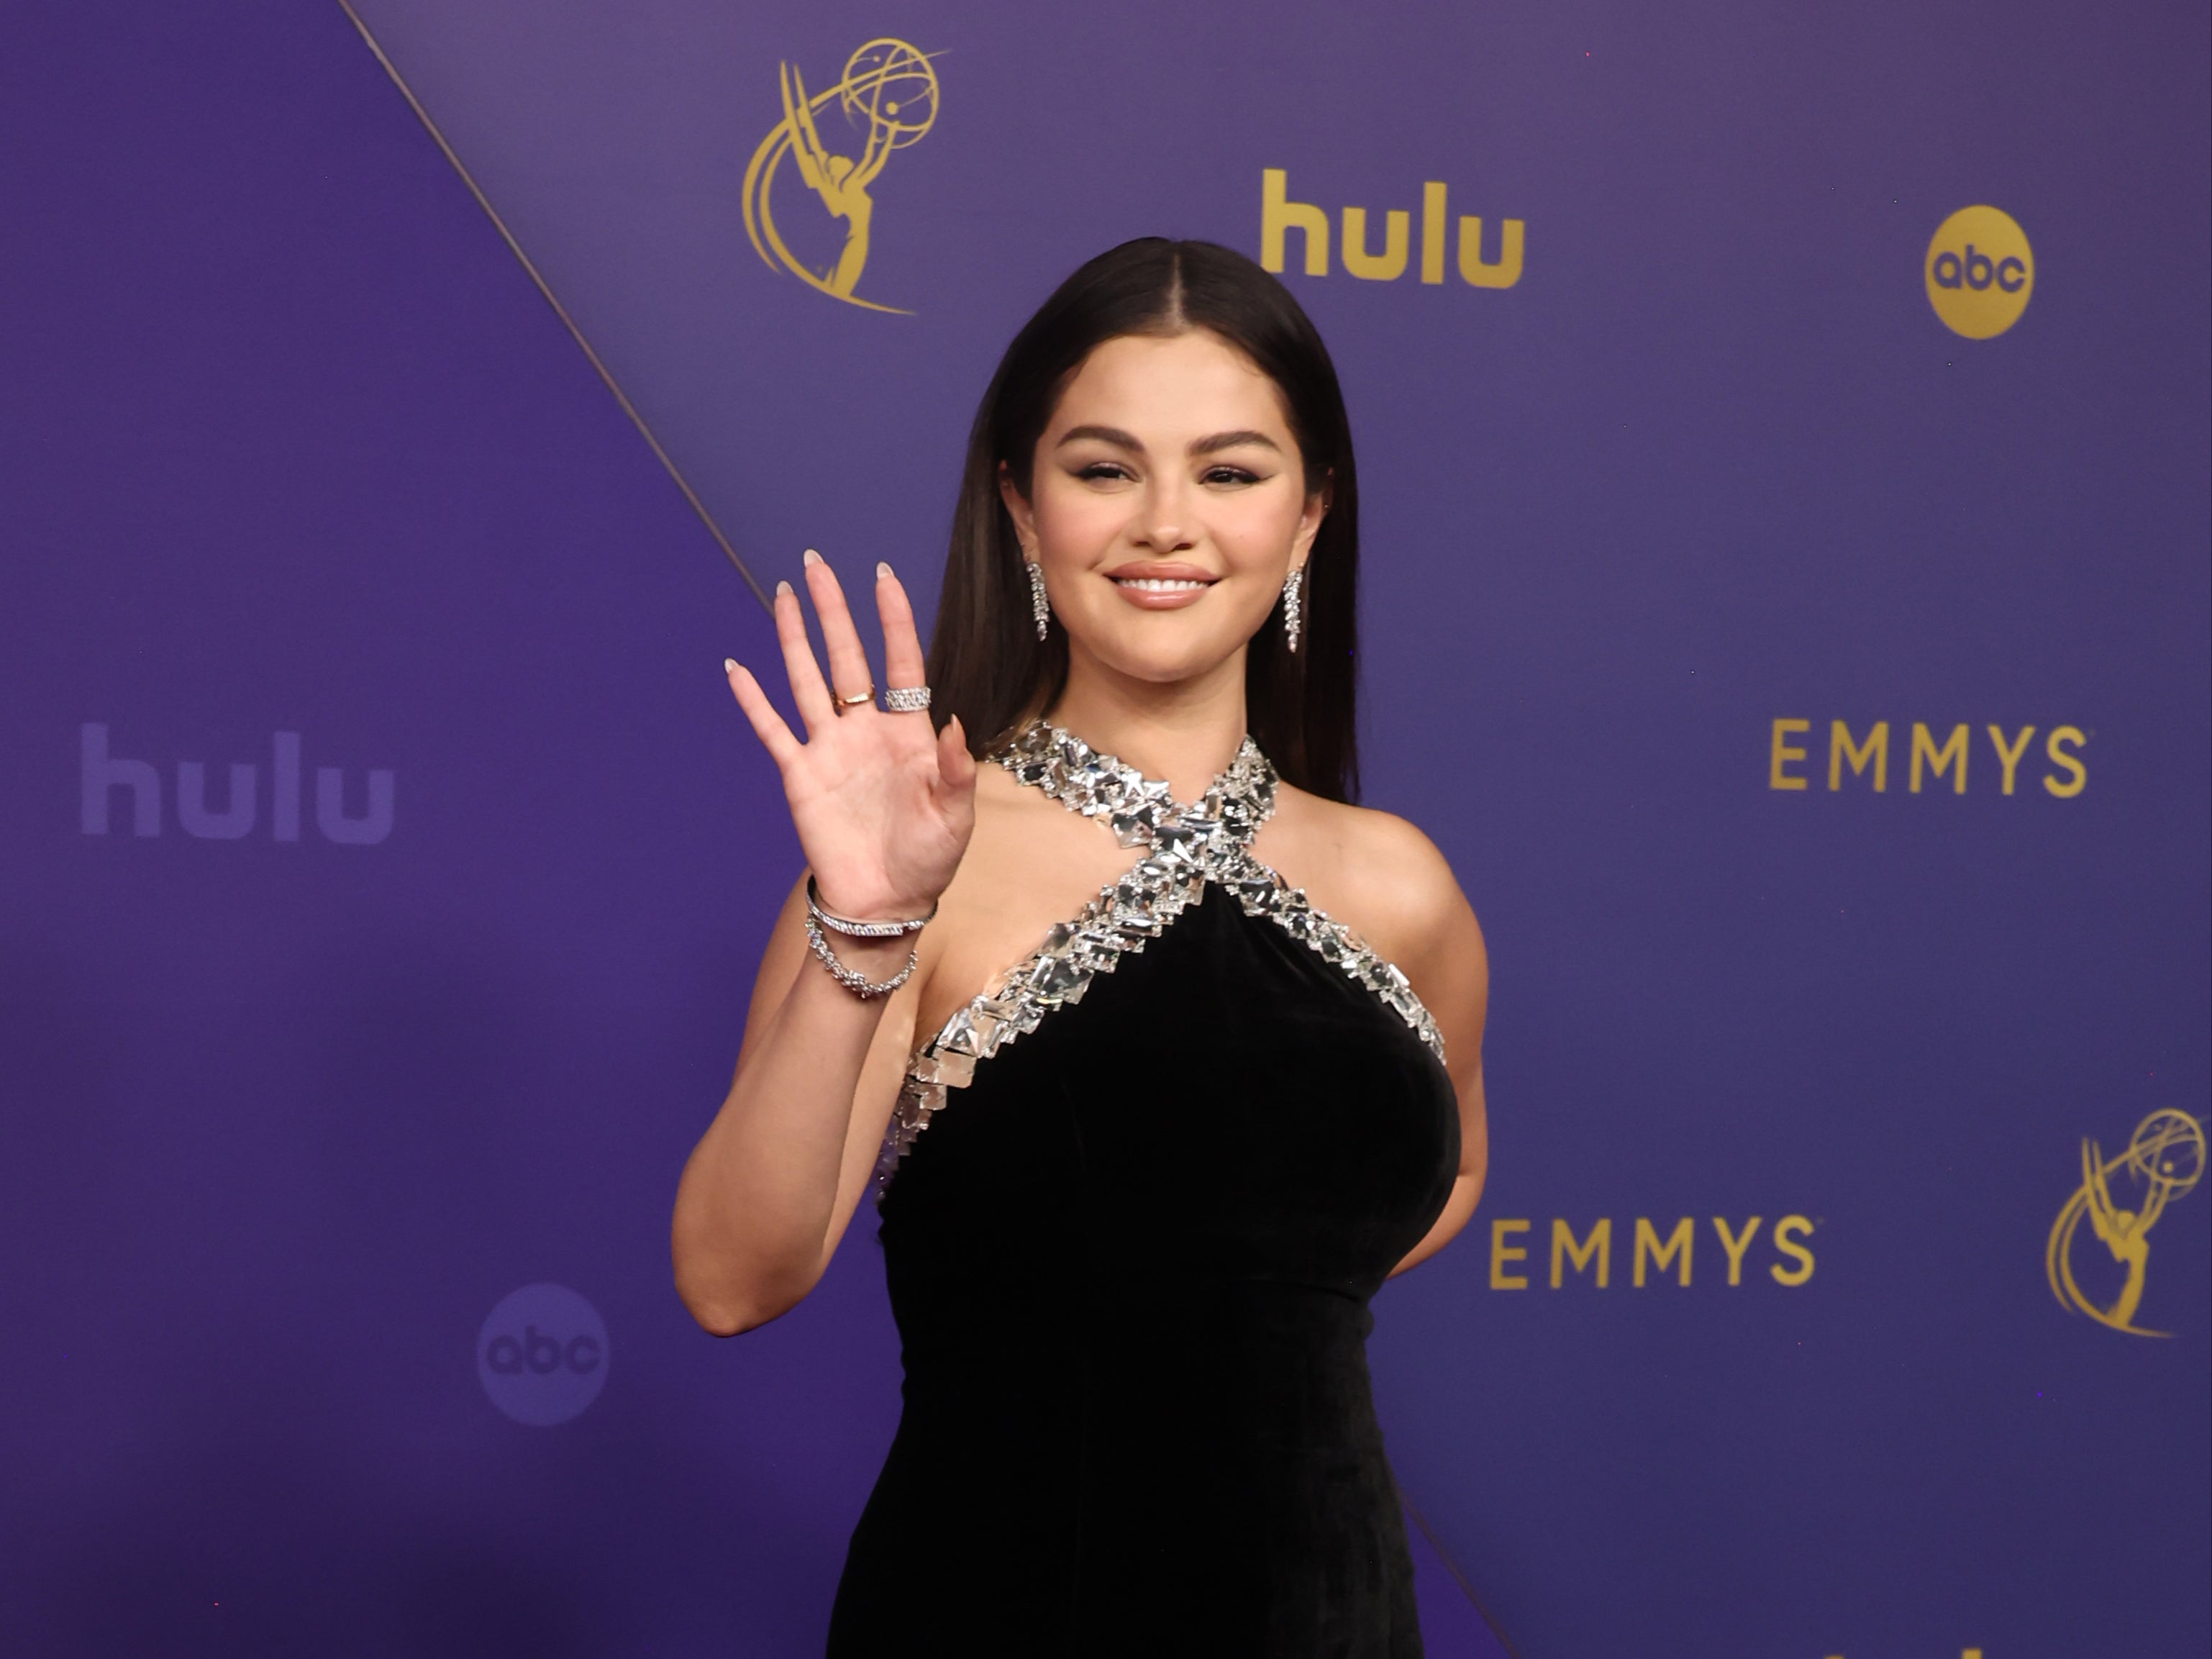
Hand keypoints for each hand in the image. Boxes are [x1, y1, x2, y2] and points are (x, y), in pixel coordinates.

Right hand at [725, 552, 977, 921]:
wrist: (885, 902)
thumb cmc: (928, 859)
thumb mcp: (956, 818)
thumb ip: (957, 771)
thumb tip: (957, 722)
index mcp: (908, 733)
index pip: (901, 663)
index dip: (892, 619)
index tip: (882, 574)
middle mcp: (865, 730)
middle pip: (846, 658)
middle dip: (833, 611)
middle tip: (817, 563)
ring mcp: (829, 749)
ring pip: (807, 681)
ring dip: (794, 638)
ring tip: (784, 594)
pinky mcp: (799, 776)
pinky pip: (772, 730)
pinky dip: (753, 701)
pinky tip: (737, 668)